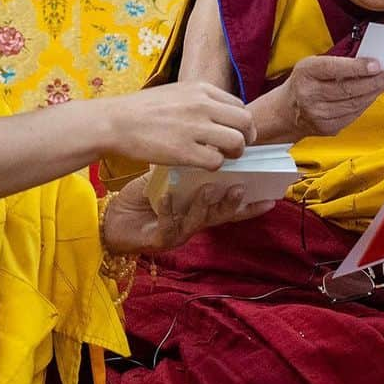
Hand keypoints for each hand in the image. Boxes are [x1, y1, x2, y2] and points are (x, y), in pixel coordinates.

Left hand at [101, 176, 274, 254]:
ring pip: (198, 222)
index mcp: (199, 209)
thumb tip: (211, 144)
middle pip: (220, 216)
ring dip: (204, 206)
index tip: (272, 194)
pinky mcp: (157, 238)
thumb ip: (189, 169)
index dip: (251, 203)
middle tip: (241, 188)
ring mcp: (178, 233)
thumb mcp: (169, 179)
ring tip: (208, 189)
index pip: (231, 206)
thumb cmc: (142, 197)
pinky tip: (166, 197)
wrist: (111, 218)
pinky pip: (166, 225)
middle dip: (233, 204)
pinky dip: (167, 210)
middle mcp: (193, 224)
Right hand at [105, 83, 255, 169]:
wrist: (116, 122)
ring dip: (234, 153)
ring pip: (237, 142)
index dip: (241, 123)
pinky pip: (216, 161)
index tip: (234, 132)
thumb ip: (202, 100)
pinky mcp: (184, 151)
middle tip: (236, 148)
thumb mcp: (178, 92)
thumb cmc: (143, 109)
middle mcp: (202, 105)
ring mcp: (194, 128)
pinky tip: (203, 164)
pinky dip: (215, 166)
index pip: (240, 105)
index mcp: (202, 89)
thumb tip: (222, 115)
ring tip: (223, 157)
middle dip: (246, 138)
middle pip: (245, 122)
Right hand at [282, 56, 383, 138]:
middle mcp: (309, 95)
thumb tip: (369, 63)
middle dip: (373, 82)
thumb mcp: (313, 64)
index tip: (376, 65)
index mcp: (305, 73)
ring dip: (373, 93)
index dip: (356, 68)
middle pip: (347, 89)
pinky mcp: (327, 128)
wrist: (287, 111)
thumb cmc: (305, 81)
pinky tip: (373, 95)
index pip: (333, 69)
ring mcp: (318, 115)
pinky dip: (365, 104)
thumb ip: (338, 63)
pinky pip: (353, 115)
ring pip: (353, 104)